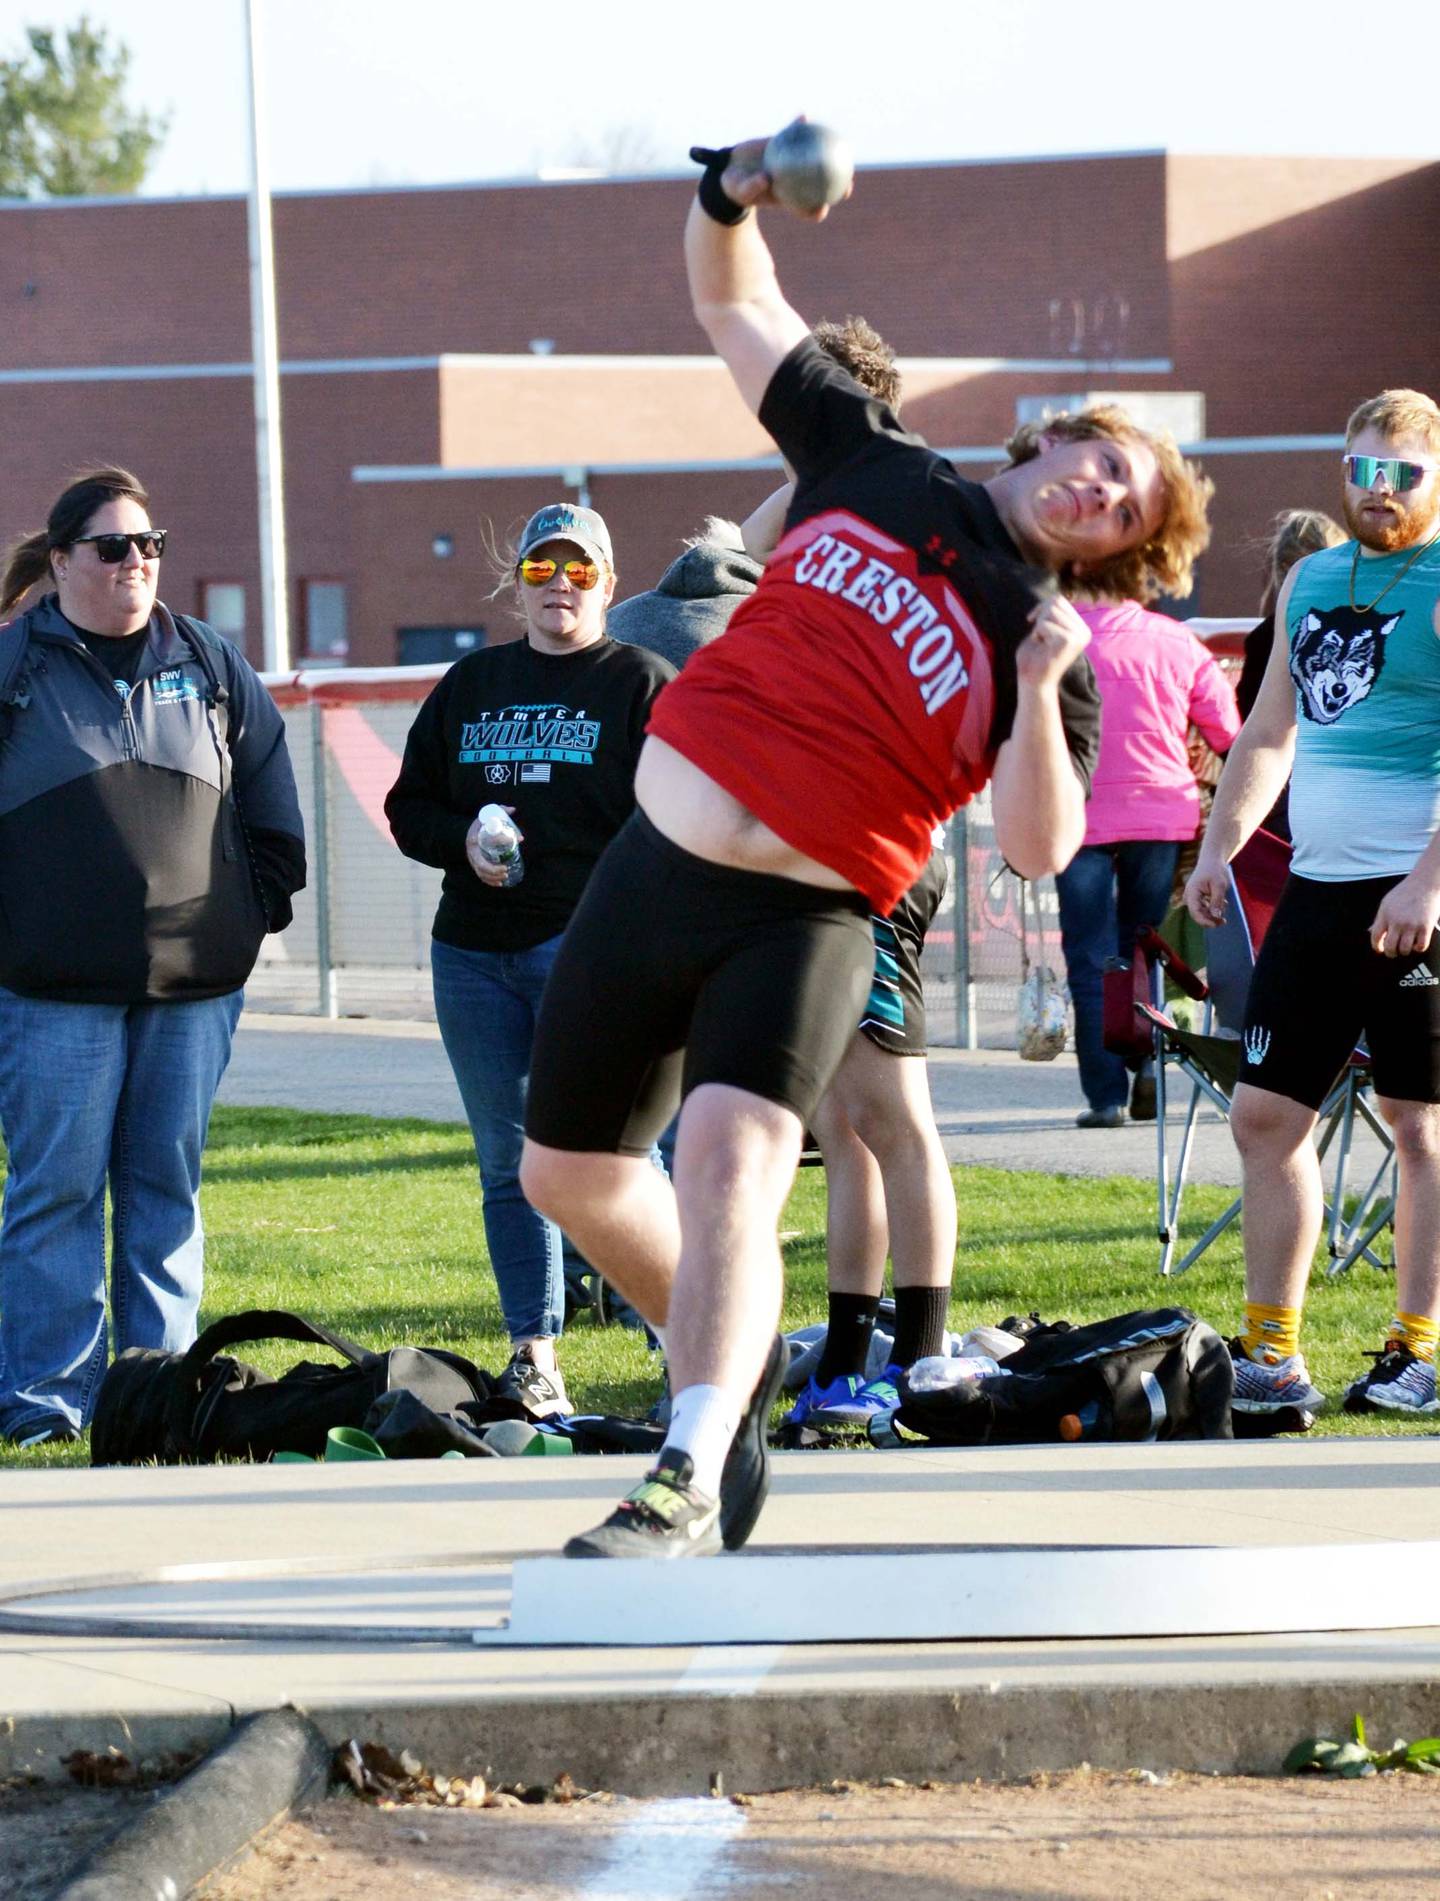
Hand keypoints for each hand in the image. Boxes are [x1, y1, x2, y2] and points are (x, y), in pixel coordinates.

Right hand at [465, 807, 521, 886]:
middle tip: (506, 869)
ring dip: (493, 877)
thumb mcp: (486, 817)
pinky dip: (490, 882)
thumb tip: (513, 810)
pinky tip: (500, 883)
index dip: (503, 840)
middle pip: (481, 864)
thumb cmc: (479, 826)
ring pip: (481, 873)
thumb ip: (499, 812)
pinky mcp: (475, 866)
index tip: (515, 839)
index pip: (489, 840)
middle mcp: (472, 851)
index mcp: (475, 837)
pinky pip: (481, 876)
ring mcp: (472, 860)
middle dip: (494, 869)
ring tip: (505, 876)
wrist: (466, 833)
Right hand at [718, 130, 848, 222]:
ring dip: (827, 151)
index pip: (807, 208)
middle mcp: (796, 181)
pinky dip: (798, 125)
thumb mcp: (742, 190)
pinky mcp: (784, 146)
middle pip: (821, 186)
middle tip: (848, 185)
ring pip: (814, 158)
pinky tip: (804, 117)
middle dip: (838, 187)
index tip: (823, 207)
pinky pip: (793, 134)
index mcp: (788, 198)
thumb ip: (753, 187)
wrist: (731, 170)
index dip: (818, 210)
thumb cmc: (736, 187)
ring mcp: (792, 162)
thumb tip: (766, 178)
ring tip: (837, 142)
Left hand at [1015, 595, 1090, 692]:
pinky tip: (1043, 649)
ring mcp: (1079, 635)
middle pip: (1055, 601)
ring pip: (1050, 611)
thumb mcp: (1044, 629)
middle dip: (1040, 617)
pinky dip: (1038, 635)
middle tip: (1039, 638)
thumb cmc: (1034, 657)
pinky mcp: (1070, 640)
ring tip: (1043, 644)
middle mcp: (1084, 631)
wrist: (1032, 682)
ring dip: (1039, 627)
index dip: (1041, 608)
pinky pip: (1044, 624)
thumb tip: (1055, 597)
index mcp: (1081, 628)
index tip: (1033, 622)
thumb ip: (1051, 613)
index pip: (1059, 599)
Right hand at [1184, 855, 1228, 927]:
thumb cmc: (1216, 870)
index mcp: (1192, 892)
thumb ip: (1217, 901)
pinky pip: (1205, 908)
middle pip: (1198, 915)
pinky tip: (1223, 902)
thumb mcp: (1220, 885)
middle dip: (1210, 919)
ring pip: (1202, 913)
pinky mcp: (1199, 898)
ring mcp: (1193, 898)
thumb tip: (1216, 917)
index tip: (1216, 924)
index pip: (1195, 912)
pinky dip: (1214, 908)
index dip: (1205, 921)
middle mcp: (1190, 896)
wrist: (1213, 859)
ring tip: (1225, 904)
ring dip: (1214, 914)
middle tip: (1224, 921)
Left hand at [1370, 873, 1439, 956]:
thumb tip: (1370, 931)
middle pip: (1390, 947)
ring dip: (1405, 951)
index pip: (1375, 937)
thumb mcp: (1387, 902)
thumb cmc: (1406, 891)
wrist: (1426, 882)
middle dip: (1391, 953)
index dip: (1377, 947)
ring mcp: (1411, 924)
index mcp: (1385, 914)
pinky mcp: (1426, 926)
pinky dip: (1418, 948)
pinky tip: (1418, 942)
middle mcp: (1397, 921)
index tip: (1381, 949)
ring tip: (1407, 946)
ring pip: (1405, 949)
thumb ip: (1380, 918)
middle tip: (1394, 952)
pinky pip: (1420, 946)